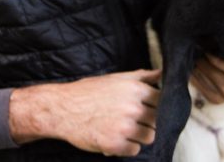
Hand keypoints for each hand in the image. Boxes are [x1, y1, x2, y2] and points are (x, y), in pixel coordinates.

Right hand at [9, 69, 160, 156]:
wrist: (62, 109)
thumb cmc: (88, 92)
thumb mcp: (115, 78)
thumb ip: (141, 76)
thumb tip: (162, 73)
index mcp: (134, 89)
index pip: (161, 100)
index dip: (153, 105)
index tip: (144, 107)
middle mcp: (132, 108)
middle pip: (157, 120)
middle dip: (146, 121)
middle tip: (129, 119)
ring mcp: (124, 127)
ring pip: (149, 137)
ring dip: (139, 135)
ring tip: (123, 129)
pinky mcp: (114, 145)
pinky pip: (134, 150)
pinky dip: (127, 147)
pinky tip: (115, 137)